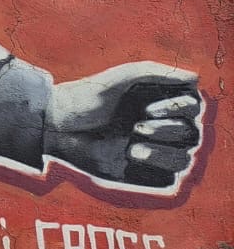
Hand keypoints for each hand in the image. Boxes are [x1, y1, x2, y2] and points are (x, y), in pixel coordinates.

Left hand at [43, 61, 201, 187]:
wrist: (55, 129)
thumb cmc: (82, 100)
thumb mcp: (116, 79)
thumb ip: (154, 73)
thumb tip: (194, 78)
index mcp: (156, 101)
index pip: (193, 106)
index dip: (180, 108)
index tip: (149, 109)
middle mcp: (159, 125)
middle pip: (192, 132)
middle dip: (168, 129)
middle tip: (137, 126)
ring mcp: (153, 149)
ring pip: (185, 154)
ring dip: (163, 150)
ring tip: (133, 147)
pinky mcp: (145, 172)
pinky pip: (173, 175)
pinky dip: (159, 164)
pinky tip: (133, 156)